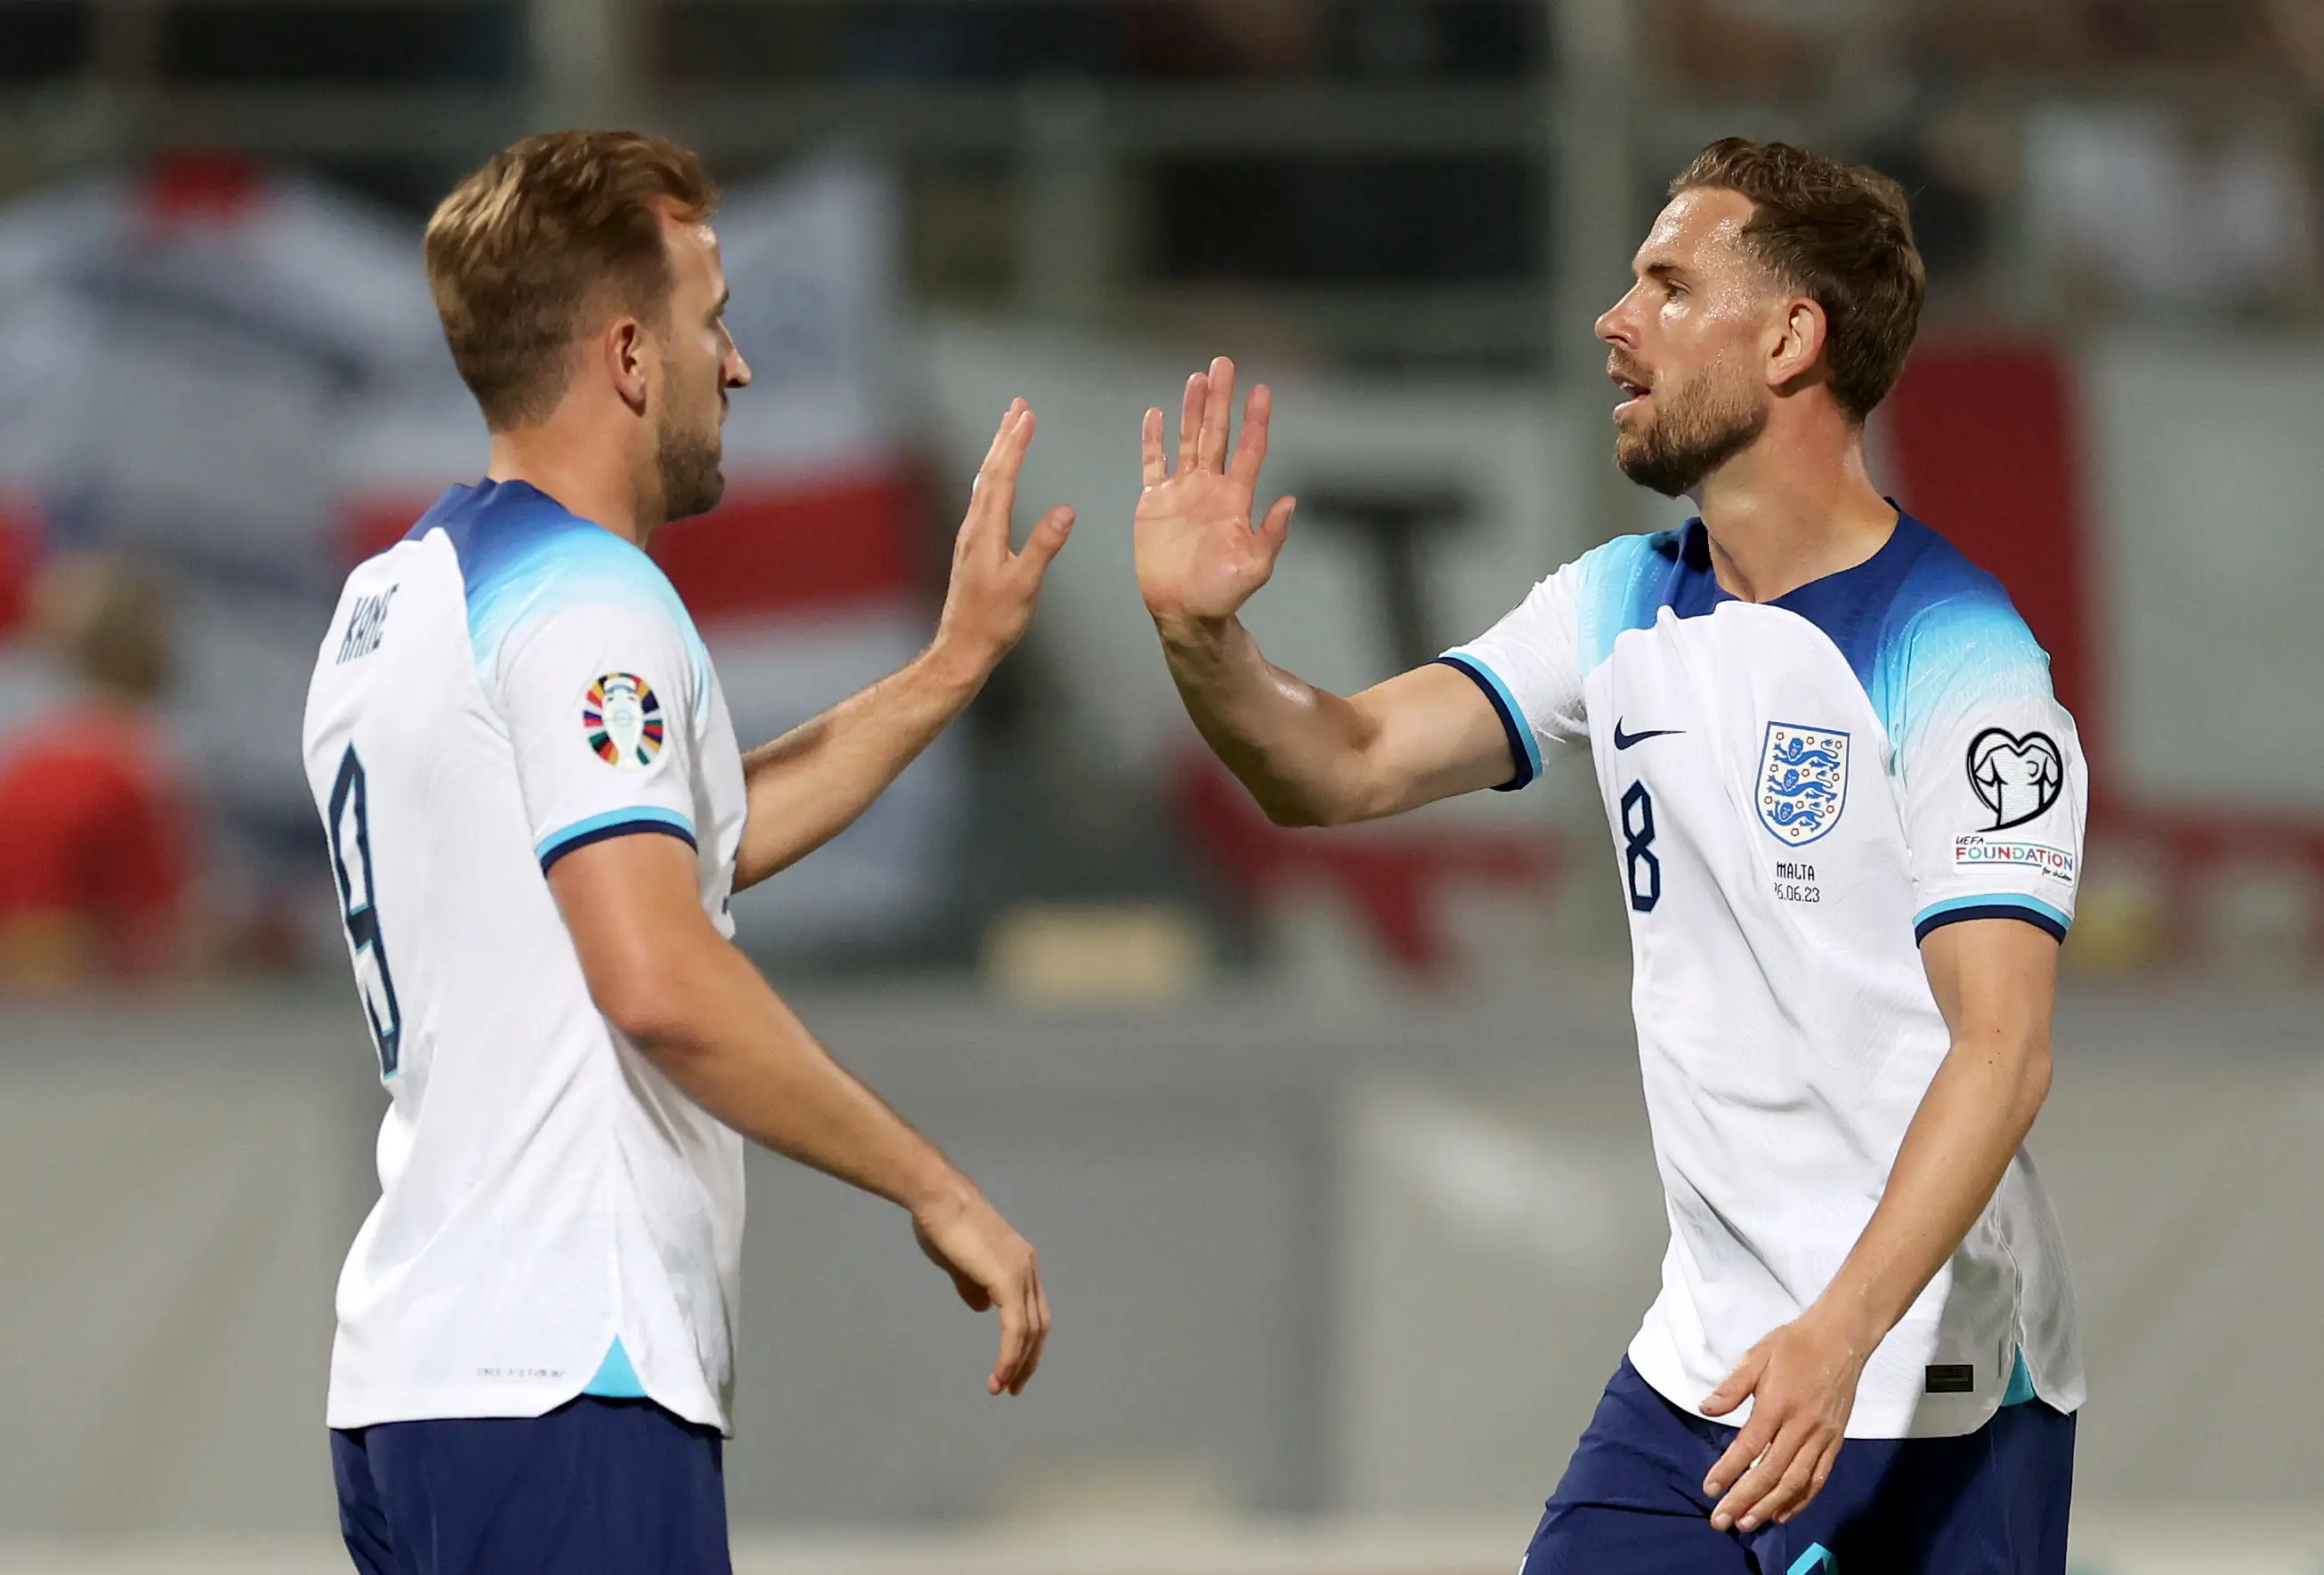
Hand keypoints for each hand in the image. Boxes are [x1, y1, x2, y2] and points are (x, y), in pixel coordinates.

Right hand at [911, 1185, 1050, 1395]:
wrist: (937, 1198)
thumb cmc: (942, 1223)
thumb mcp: (960, 1262)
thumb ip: (973, 1285)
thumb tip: (982, 1308)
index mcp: (1021, 1262)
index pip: (1033, 1311)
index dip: (1026, 1342)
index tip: (1013, 1368)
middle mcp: (1028, 1267)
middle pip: (1038, 1325)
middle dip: (1027, 1360)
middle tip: (1012, 1387)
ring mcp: (1021, 1272)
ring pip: (1028, 1331)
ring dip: (1015, 1364)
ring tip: (1000, 1388)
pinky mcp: (1008, 1279)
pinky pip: (1015, 1329)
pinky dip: (1008, 1356)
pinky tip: (998, 1375)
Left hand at [931, 398, 1075, 680]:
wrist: (961, 648)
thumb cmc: (993, 622)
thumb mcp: (1024, 585)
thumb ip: (1044, 546)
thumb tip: (1066, 510)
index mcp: (986, 532)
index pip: (1003, 477)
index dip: (1016, 444)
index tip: (1027, 414)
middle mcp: (974, 527)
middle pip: (991, 471)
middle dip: (1005, 436)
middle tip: (1018, 405)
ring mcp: (971, 537)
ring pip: (985, 483)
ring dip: (999, 452)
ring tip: (1010, 430)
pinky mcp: (973, 548)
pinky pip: (984, 499)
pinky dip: (995, 476)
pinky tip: (998, 479)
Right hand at [1134, 356, 1296, 633]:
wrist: (1185, 611)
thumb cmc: (1223, 593)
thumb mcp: (1255, 567)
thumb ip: (1271, 534)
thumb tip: (1289, 503)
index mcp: (1236, 498)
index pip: (1249, 449)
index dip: (1256, 420)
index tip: (1261, 390)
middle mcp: (1211, 487)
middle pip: (1216, 433)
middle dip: (1220, 399)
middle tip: (1224, 363)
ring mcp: (1182, 491)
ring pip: (1187, 440)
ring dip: (1191, 409)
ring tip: (1196, 377)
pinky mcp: (1155, 503)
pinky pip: (1152, 464)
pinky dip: (1153, 440)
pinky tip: (1155, 415)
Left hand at [1699, 1305, 1870, 1533]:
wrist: (1842, 1339)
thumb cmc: (1794, 1345)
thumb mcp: (1756, 1356)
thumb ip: (1732, 1387)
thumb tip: (1706, 1409)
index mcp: (1777, 1404)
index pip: (1749, 1446)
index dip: (1728, 1471)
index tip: (1710, 1490)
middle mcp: (1801, 1426)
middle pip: (1771, 1472)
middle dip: (1745, 1500)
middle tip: (1722, 1521)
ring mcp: (1821, 1437)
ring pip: (1795, 1482)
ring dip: (1770, 1506)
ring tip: (1748, 1524)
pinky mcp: (1835, 1442)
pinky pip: (1818, 1478)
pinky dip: (1800, 1500)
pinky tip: (1782, 1513)